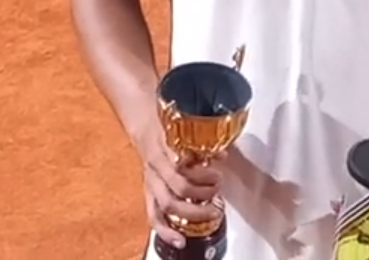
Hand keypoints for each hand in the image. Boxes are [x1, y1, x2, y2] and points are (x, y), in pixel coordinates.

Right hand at [134, 122, 226, 250]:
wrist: (146, 128)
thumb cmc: (169, 128)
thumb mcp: (185, 128)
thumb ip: (203, 142)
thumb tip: (222, 155)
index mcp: (165, 147)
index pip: (181, 163)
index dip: (200, 172)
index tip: (217, 171)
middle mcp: (157, 167)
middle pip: (179, 187)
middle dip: (203, 192)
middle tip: (218, 187)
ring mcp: (151, 182)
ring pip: (168, 204)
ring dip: (192, 212)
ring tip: (212, 211)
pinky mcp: (149, 193)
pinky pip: (154, 216)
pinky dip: (166, 231)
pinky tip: (179, 240)